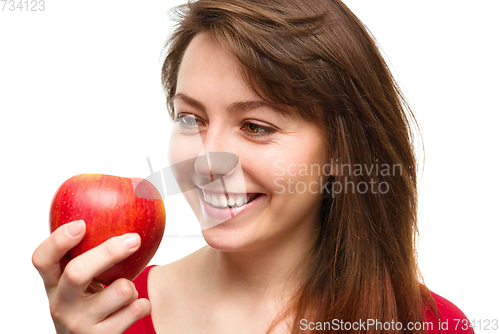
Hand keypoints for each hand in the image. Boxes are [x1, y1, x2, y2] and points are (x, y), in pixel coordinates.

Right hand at [32, 220, 150, 333]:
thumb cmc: (91, 299)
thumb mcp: (84, 277)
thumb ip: (92, 248)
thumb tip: (134, 189)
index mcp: (52, 283)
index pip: (41, 259)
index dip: (58, 240)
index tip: (81, 223)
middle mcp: (60, 304)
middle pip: (77, 273)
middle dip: (109, 252)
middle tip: (134, 238)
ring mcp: (79, 325)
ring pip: (119, 291)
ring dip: (131, 284)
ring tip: (125, 289)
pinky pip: (136, 310)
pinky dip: (142, 303)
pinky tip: (135, 305)